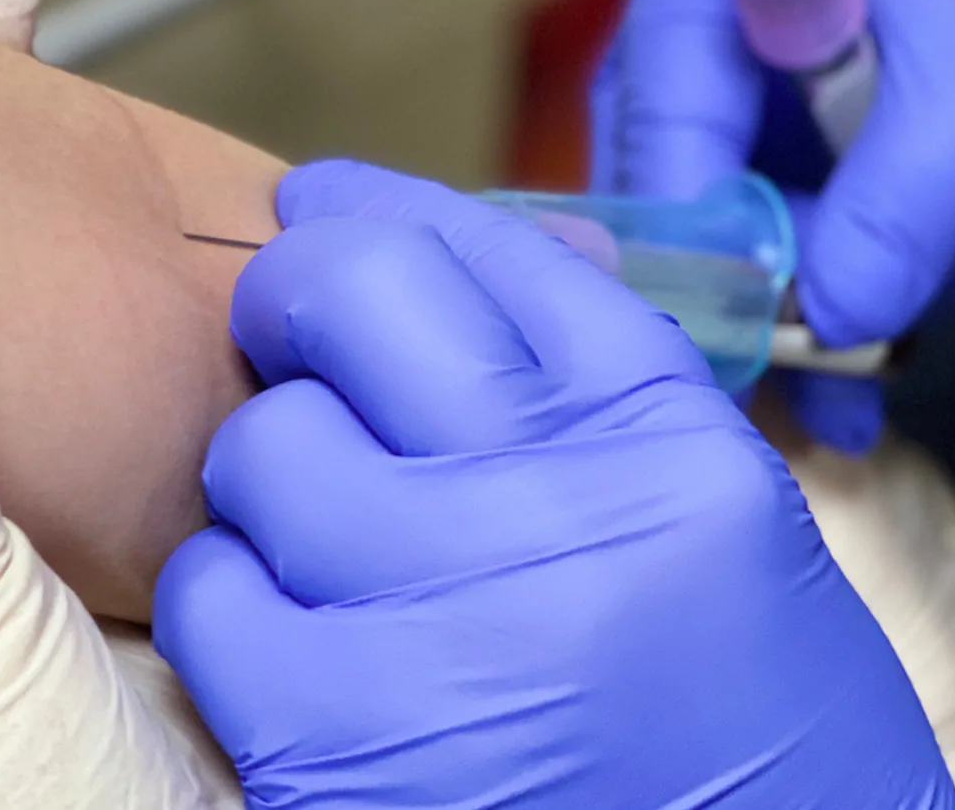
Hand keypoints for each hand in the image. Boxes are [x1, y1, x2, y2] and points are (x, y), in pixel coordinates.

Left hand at [154, 159, 954, 807]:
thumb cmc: (742, 747)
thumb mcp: (722, 541)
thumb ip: (602, 403)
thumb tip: (452, 263)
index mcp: (673, 455)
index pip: (496, 257)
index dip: (381, 210)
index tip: (321, 204)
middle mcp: (570, 521)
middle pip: (355, 303)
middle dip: (297, 309)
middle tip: (292, 352)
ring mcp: (452, 637)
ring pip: (262, 449)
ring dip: (269, 486)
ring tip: (321, 546)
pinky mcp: (341, 752)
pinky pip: (212, 598)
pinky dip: (231, 609)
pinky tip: (290, 646)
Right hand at [591, 0, 954, 452]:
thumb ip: (908, 198)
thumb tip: (832, 326)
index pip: (665, 141)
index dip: (702, 253)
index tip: (756, 356)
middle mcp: (724, 35)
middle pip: (702, 200)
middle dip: (794, 286)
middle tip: (875, 355)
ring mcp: (785, 89)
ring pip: (773, 233)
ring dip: (869, 287)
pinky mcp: (849, 137)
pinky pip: (839, 234)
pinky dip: (902, 274)